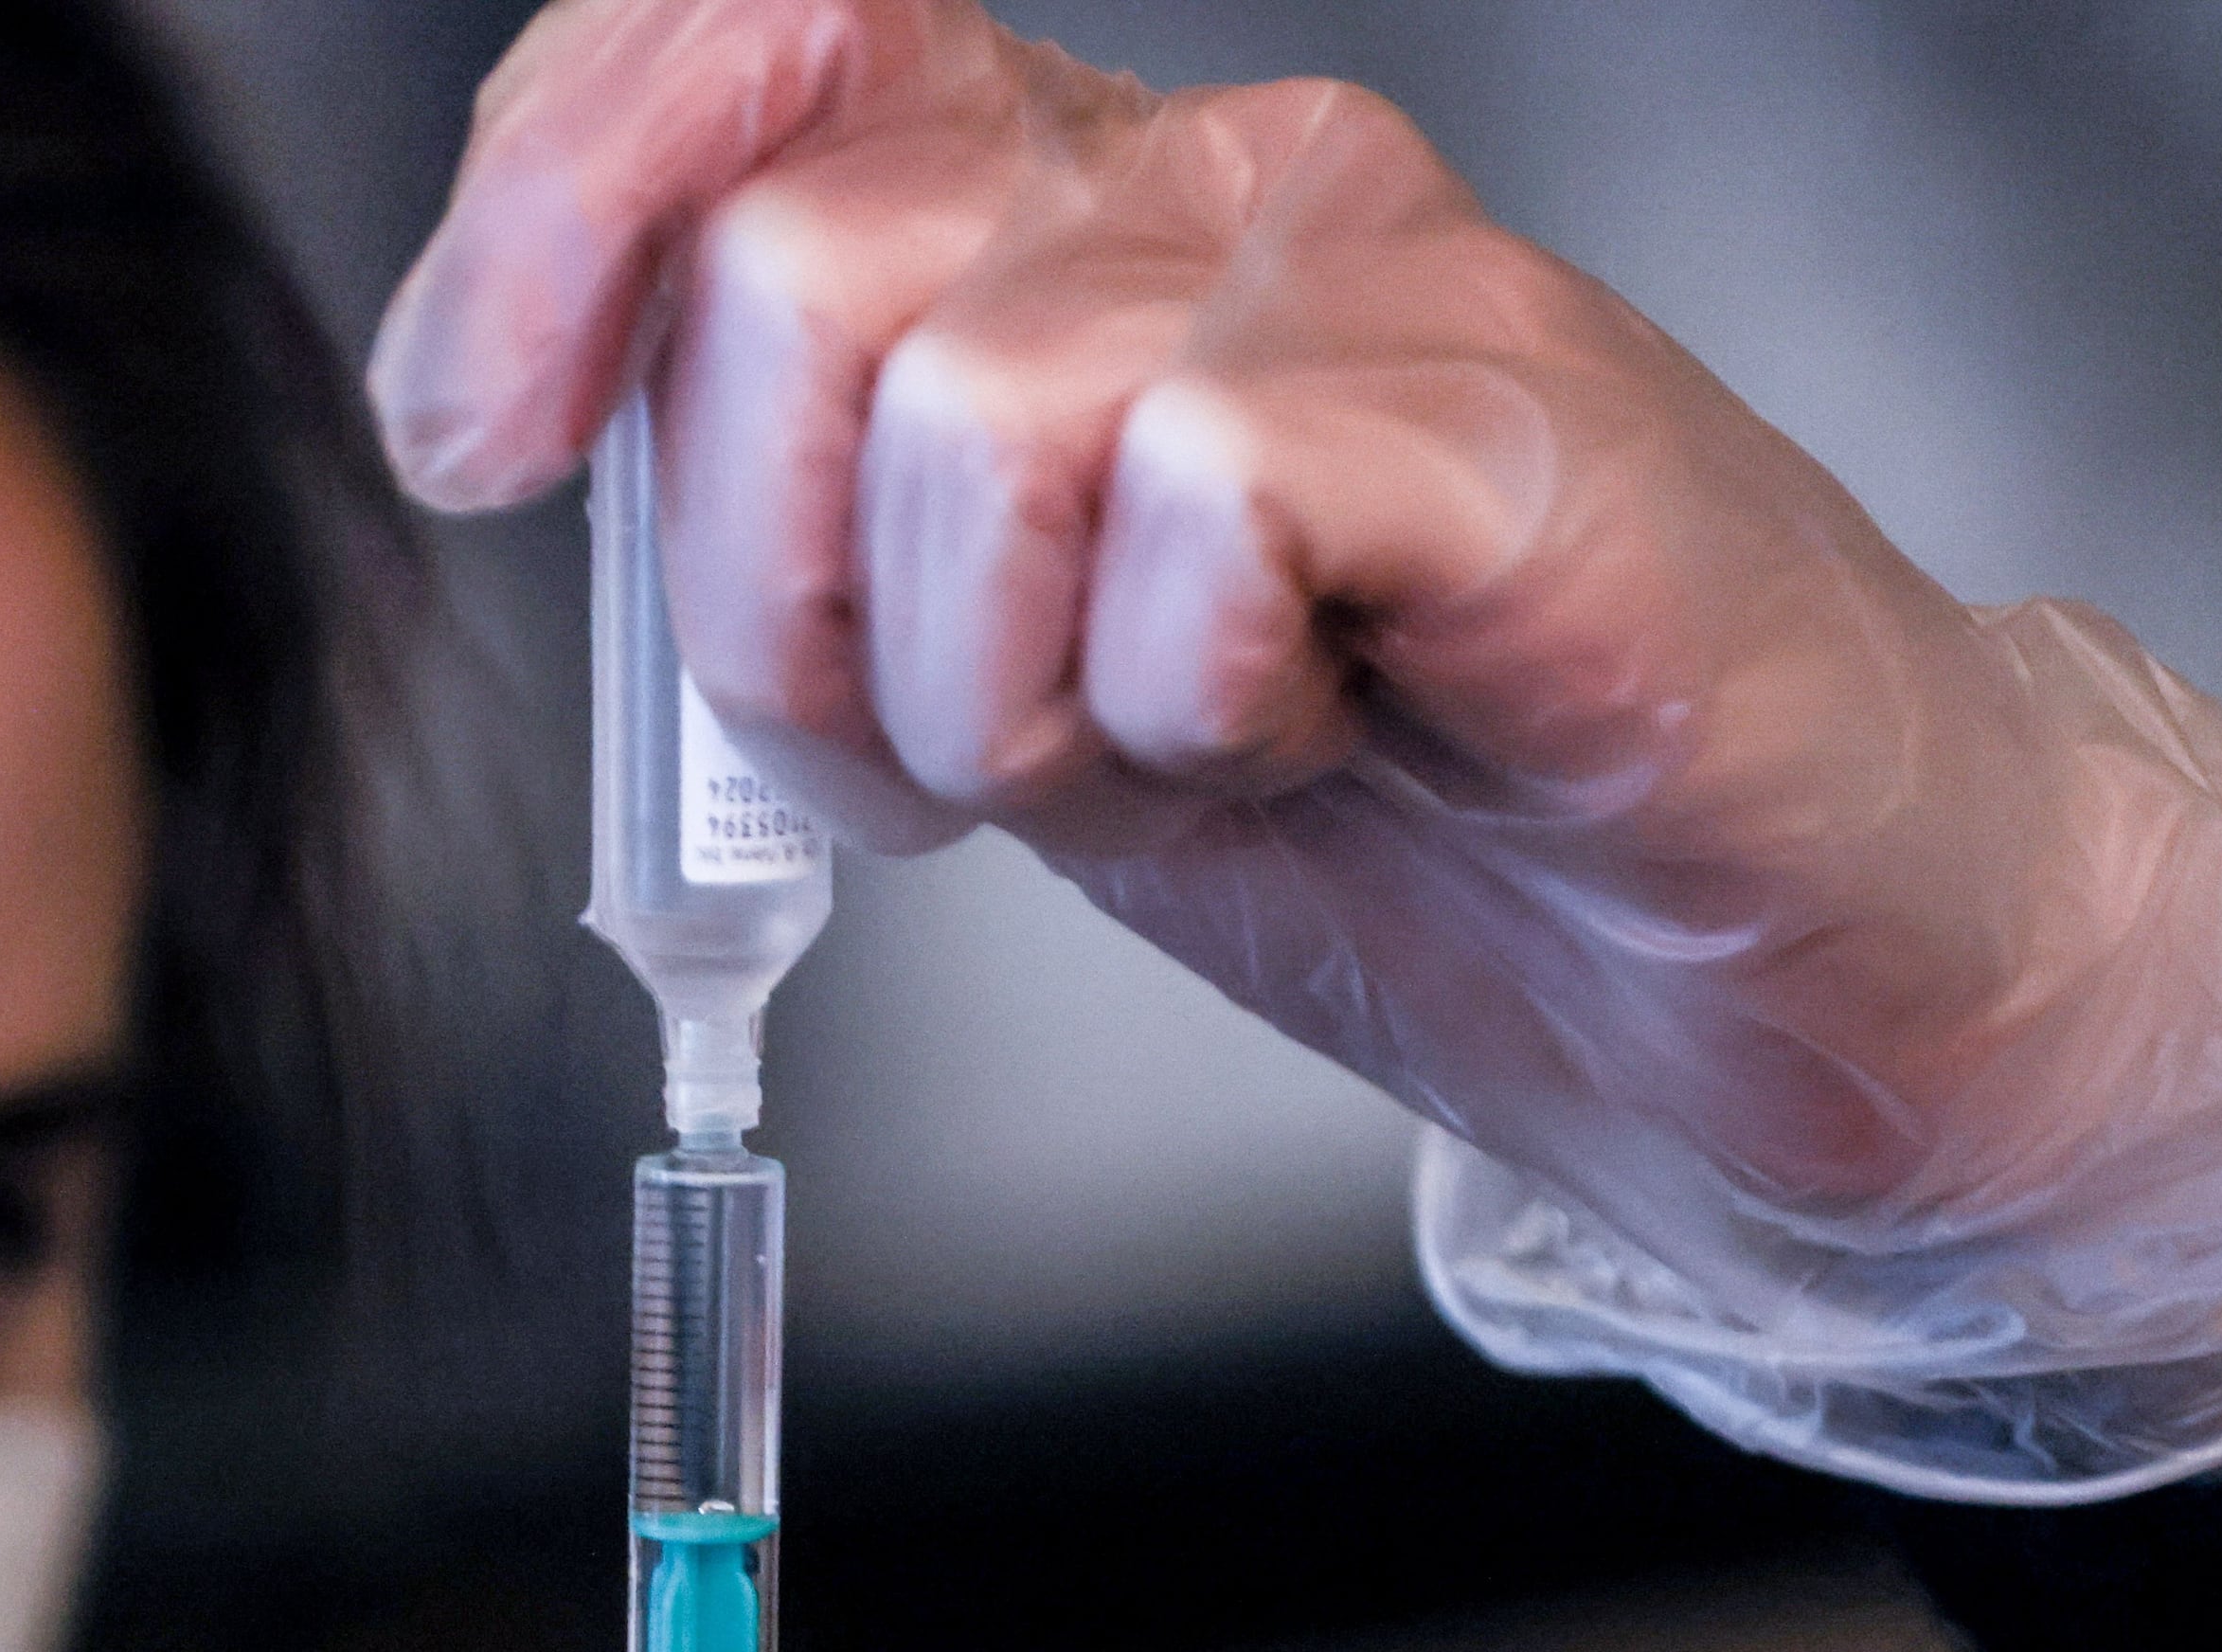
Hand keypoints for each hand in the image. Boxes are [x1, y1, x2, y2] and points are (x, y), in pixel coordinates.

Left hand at [374, 0, 2221, 1496]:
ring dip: (1009, 700)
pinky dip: (1193, 709)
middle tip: (980, 748)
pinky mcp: (1507, 410)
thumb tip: (512, 411)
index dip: (549, 205)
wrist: (1741, 986)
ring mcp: (1365, 268)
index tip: (481, 433)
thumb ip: (787, 527)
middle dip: (794, 602)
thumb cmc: (1394, 822)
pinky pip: (1190, 507)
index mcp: (1052, 206)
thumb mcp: (985, 682)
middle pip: (780, 278)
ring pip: (968, 412)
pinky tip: (1330, 737)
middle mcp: (1199, 176)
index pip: (726, 40)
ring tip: (1201, 754)